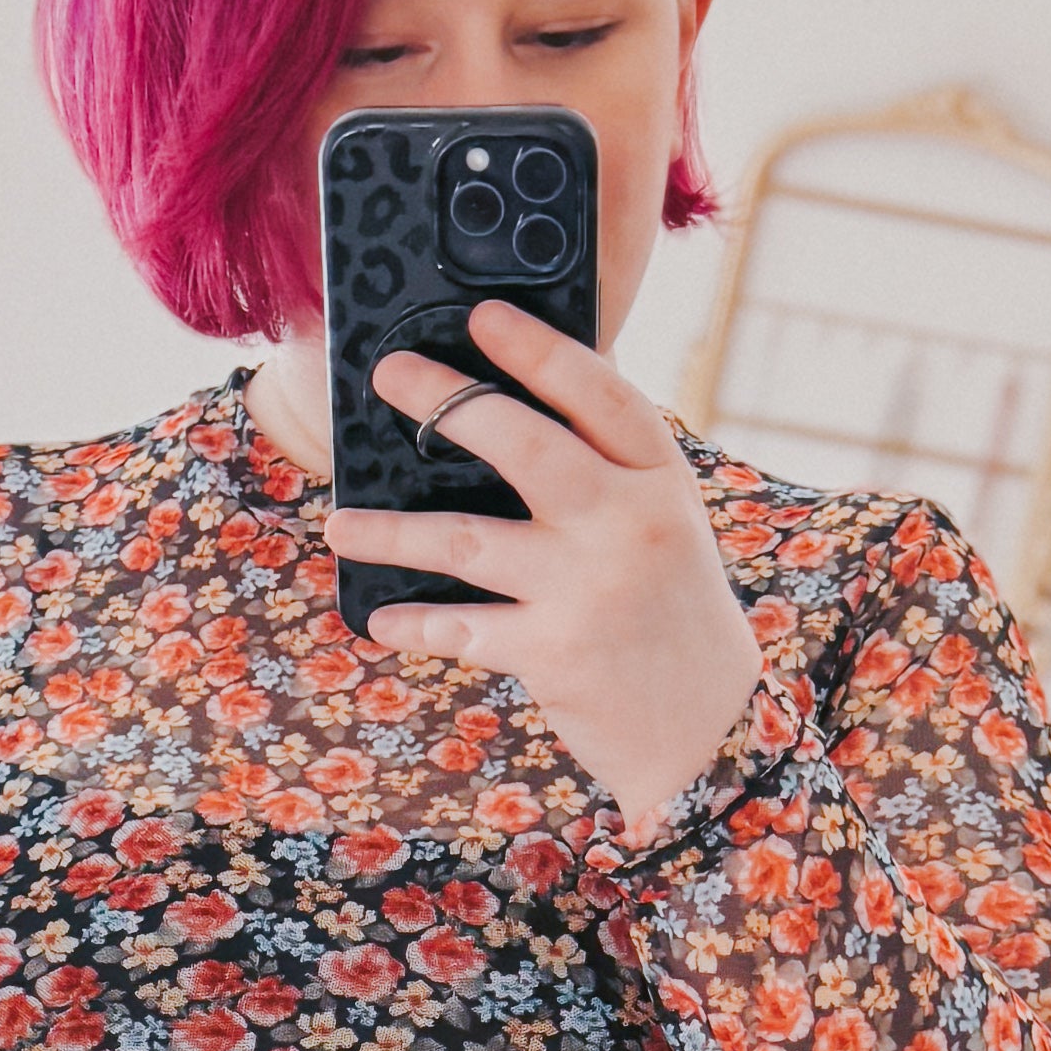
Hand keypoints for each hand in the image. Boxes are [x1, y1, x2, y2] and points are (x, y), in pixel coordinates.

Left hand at [323, 294, 762, 834]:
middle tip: (390, 374)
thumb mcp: (665, 533)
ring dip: (394, 533)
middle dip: (449, 402)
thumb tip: (504, 425)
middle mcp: (630, 525)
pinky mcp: (556, 652)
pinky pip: (464, 629)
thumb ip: (610, 481)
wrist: (711, 735)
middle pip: (526, 445)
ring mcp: (590, 588)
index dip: (540, 351)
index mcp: (662, 483)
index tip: (484, 315)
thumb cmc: (672, 620)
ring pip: (469, 540)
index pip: (602, 396)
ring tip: (339, 525)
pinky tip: (381, 621)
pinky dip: (418, 626)